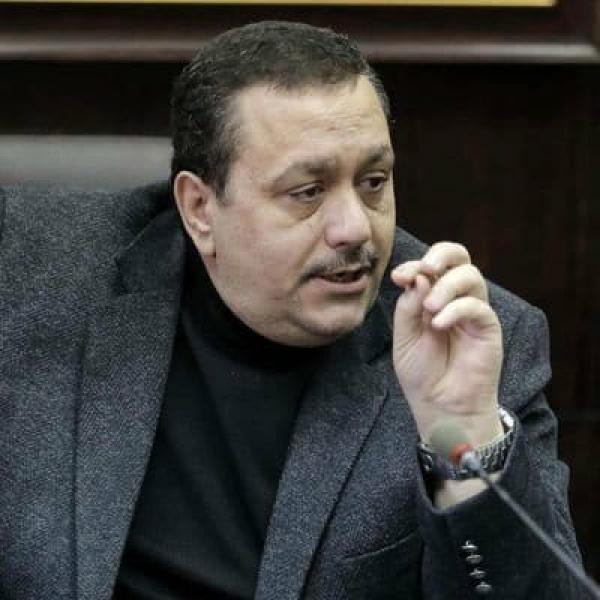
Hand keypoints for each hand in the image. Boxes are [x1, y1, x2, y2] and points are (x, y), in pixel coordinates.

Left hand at [391, 242, 503, 445]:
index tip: (398, 276)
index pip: (431, 266)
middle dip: (441, 255)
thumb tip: (420, 276)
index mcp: (432, 296)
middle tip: (425, 269)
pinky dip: (456, 309)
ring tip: (430, 308)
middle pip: (459, 257)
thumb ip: (409, 306)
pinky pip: (477, 307)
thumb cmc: (422, 373)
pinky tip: (439, 325)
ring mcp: (473, 312)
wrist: (440, 406)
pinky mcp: (488, 328)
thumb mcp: (405, 337)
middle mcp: (455, 298)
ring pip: (471, 276)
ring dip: (447, 285)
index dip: (415, 264)